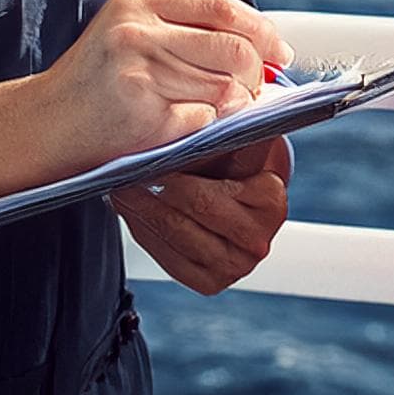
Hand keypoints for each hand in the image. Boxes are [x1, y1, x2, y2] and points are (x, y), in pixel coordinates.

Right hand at [36, 0, 294, 175]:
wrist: (41, 124)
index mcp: (139, 3)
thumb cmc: (95, 82)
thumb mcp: (130, 34)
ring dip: (232, 105)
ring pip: (224, 89)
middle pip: (233, 49)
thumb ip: (185, 30)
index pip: (223, 9)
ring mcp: (139, 73)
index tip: (280, 52)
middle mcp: (137, 32)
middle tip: (254, 89)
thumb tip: (260, 48)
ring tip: (213, 109)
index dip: (262, 32)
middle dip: (255, 74)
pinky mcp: (142, 115)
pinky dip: (203, 126)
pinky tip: (179, 125)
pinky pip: (202, 120)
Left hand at [113, 137, 291, 293]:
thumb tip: (200, 112)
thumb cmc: (234, 169)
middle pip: (194, 211)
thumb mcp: (238, 146)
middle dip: (154, 190)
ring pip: (176, 235)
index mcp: (271, 203)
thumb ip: (226, 132)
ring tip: (121, 191)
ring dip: (143, 211)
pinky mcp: (211, 282)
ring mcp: (235, 266)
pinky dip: (146, 234)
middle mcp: (258, 240)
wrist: (241, 206)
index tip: (147, 159)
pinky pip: (169, 259)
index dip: (176, 173)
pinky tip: (133, 214)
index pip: (212, 191)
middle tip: (126, 173)